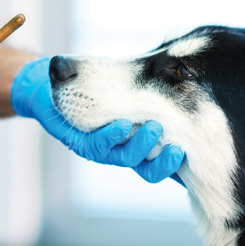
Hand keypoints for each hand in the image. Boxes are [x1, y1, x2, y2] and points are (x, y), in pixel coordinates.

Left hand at [11, 58, 184, 182]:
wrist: (52, 83)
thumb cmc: (95, 85)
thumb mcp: (130, 86)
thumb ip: (154, 88)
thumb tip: (192, 74)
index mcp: (141, 141)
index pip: (166, 160)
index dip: (178, 163)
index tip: (191, 153)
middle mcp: (124, 149)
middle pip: (150, 171)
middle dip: (165, 163)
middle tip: (177, 150)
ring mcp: (104, 148)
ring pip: (127, 158)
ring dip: (142, 145)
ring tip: (154, 129)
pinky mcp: (81, 141)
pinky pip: (98, 144)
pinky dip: (112, 134)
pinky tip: (121, 124)